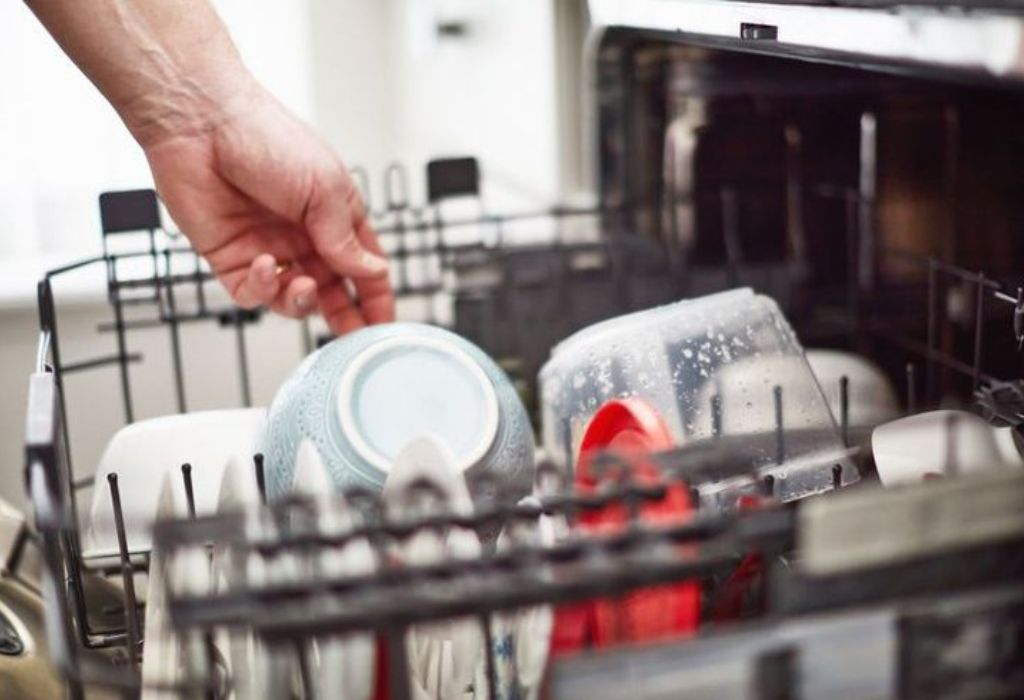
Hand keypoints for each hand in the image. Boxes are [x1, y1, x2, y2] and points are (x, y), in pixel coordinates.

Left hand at [144, 84, 393, 334]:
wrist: (202, 124)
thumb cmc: (267, 138)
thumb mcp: (325, 190)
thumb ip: (345, 240)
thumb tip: (372, 273)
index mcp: (334, 215)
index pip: (364, 265)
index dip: (376, 295)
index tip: (384, 324)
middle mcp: (303, 235)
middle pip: (331, 290)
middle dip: (344, 316)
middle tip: (353, 335)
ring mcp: (268, 249)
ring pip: (293, 300)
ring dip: (302, 301)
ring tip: (302, 285)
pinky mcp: (231, 259)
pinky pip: (254, 294)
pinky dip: (264, 288)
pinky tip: (265, 264)